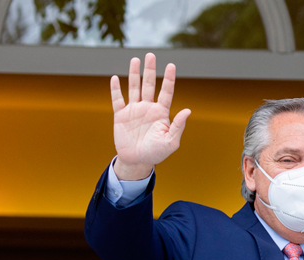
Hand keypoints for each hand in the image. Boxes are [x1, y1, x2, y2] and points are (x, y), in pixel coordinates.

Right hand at [110, 53, 190, 179]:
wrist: (138, 161)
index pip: (166, 92)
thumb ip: (178, 126)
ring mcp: (134, 110)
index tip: (171, 65)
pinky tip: (116, 78)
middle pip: (149, 84)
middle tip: (151, 55)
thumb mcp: (171, 142)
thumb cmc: (157, 153)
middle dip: (150, 70)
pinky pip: (118, 100)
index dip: (169, 79)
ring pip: (134, 88)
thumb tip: (188, 110)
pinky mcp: (121, 116)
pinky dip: (116, 89)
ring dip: (134, 74)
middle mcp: (148, 108)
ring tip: (136, 59)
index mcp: (161, 112)